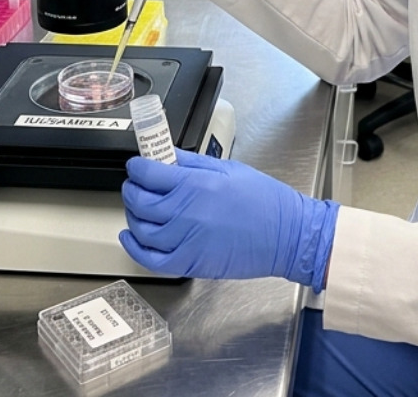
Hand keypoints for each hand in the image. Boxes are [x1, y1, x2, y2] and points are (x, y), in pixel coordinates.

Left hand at [119, 149, 338, 287]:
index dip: (136, 167)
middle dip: (131, 189)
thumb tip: (166, 154)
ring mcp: (185, 240)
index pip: (147, 173)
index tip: (137, 165)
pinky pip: (150, 260)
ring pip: (140, 228)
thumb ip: (192, 162)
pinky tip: (131, 237)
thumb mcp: (228, 168)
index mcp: (195, 185)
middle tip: (136, 184)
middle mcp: (185, 213)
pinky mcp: (190, 263)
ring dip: (132, 215)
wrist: (287, 235)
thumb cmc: (265, 201)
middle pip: (138, 200)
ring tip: (138, 207)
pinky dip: (135, 248)